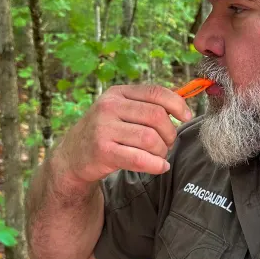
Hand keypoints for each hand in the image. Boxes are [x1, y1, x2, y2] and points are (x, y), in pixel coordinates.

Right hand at [55, 85, 192, 182]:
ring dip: (162, 151)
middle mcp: (109, 107)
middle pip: (156, 116)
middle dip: (170, 133)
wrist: (73, 156)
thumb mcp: (120, 111)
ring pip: (150, 138)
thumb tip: (181, 106)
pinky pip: (139, 158)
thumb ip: (146, 106)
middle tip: (168, 143)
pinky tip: (160, 166)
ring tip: (160, 156)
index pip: (155, 92)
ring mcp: (104, 128)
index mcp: (118, 93)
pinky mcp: (102, 151)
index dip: (176, 104)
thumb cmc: (106, 132)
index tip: (186, 117)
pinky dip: (155, 164)